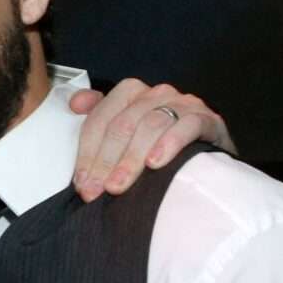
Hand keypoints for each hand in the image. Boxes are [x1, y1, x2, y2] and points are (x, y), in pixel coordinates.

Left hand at [69, 78, 234, 201]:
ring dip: (131, 159)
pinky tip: (155, 163)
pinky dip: (169, 144)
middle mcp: (155, 93)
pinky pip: (186, 126)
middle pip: (122, 125)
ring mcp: (182, 103)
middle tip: (96, 190)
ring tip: (118, 185)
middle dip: (105, 161)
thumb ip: (98, 115)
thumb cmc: (158, 142)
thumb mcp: (126, 128)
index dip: (87, 152)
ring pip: (149, 126)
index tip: (82, 182)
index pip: (100, 120)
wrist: (208, 154)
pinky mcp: (207, 118)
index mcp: (130, 92)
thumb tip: (74, 104)